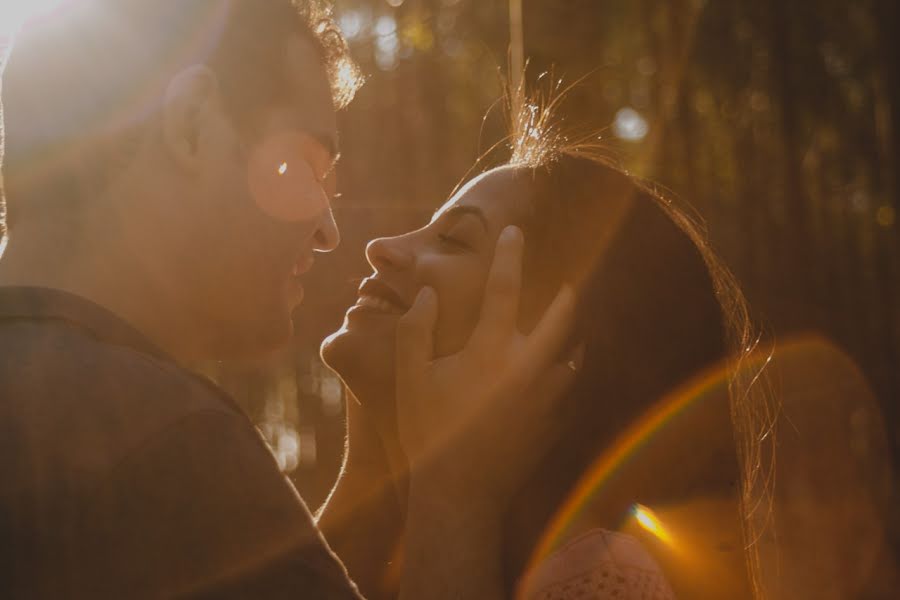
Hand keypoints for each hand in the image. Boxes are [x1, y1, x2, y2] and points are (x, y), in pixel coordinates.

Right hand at [395, 225, 577, 509]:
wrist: (460, 493)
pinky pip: (569, 388)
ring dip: (571, 336)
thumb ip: (416, 329)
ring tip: (569, 327)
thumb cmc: (428, 431)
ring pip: (573, 354)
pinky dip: (567, 372)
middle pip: (561, 318)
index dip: (509, 256)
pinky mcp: (554, 423)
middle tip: (570, 281)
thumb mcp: (410, 378)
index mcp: (491, 351)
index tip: (516, 231)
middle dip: (567, 295)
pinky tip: (561, 372)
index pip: (504, 290)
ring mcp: (546, 398)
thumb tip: (429, 293)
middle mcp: (527, 368)